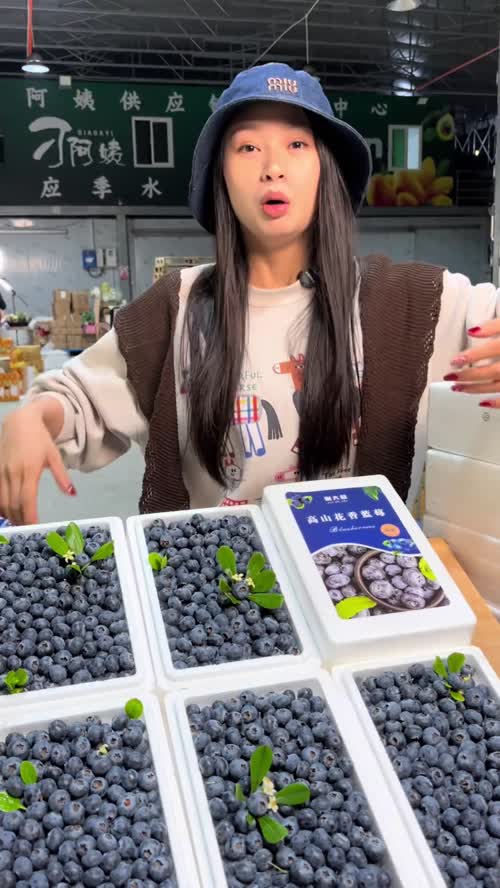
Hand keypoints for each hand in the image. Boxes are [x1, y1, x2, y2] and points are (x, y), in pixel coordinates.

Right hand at [0, 402, 74, 525]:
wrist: (20, 421)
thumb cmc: (40, 438)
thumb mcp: (54, 456)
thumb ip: (62, 476)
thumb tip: (72, 494)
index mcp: (29, 470)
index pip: (27, 500)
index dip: (30, 517)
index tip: (35, 528)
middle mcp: (12, 473)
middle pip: (13, 504)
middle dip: (20, 520)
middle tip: (28, 531)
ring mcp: (1, 472)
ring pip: (2, 501)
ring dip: (10, 515)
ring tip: (20, 524)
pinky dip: (1, 506)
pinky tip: (8, 512)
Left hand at [445, 319, 499, 408]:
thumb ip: (494, 326)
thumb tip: (472, 330)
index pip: (490, 350)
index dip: (471, 356)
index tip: (454, 360)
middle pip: (489, 372)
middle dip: (467, 375)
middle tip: (449, 376)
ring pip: (494, 386)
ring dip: (474, 389)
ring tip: (457, 388)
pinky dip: (495, 403)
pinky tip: (482, 403)